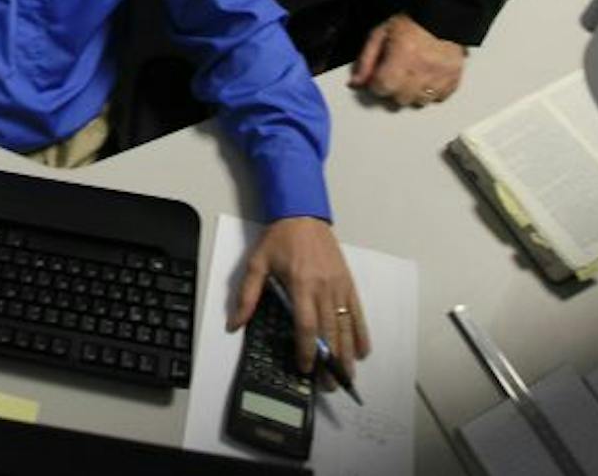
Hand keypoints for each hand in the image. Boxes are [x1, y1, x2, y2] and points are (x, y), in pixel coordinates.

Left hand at [229, 216, 368, 382]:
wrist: (303, 214)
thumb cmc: (280, 239)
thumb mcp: (257, 264)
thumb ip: (247, 295)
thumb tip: (235, 323)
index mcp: (301, 284)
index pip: (307, 326)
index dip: (308, 350)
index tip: (305, 368)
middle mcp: (323, 288)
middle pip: (330, 332)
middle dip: (330, 361)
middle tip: (329, 384)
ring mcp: (339, 286)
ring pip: (346, 326)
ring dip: (348, 353)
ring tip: (347, 374)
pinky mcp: (348, 283)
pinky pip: (357, 312)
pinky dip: (361, 332)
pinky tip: (363, 350)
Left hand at [353, 13, 465, 106]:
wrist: (442, 14)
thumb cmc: (412, 21)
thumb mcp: (381, 34)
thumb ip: (366, 59)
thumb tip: (356, 82)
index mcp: (401, 57)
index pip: (380, 88)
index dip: (376, 82)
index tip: (379, 75)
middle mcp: (421, 71)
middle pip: (399, 99)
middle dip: (394, 88)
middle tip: (397, 72)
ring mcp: (439, 77)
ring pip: (419, 102)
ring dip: (412, 92)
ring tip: (413, 74)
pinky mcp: (454, 79)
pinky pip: (439, 98)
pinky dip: (432, 92)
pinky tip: (428, 77)